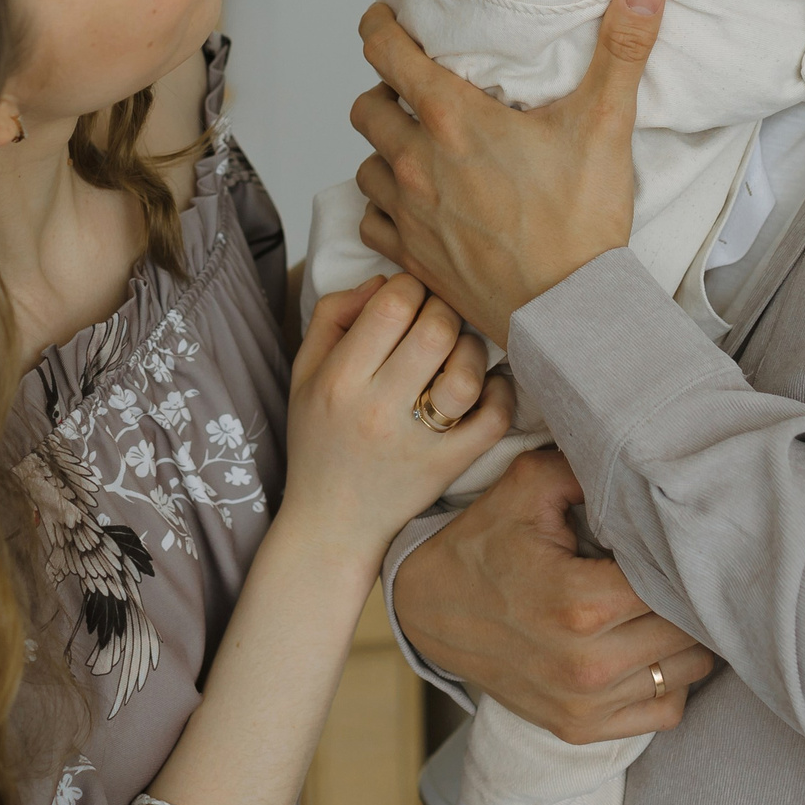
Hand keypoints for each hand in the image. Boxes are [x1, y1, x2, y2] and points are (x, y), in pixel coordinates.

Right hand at [281, 274, 514, 568]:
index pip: (392, 306)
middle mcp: (379, 410)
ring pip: (468, 373)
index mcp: (340, 380)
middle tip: (435, 321)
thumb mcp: (304, 372)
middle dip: (442, 311)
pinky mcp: (449, 467)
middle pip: (436, 330)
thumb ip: (334, 316)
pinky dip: (500, 392)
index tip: (407, 300)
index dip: (408, 288)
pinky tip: (484, 386)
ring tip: (456, 355)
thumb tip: (382, 281)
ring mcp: (419, 442)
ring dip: (470, 351)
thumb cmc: (319, 439)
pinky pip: (494, 418)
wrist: (331, 523)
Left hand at [351, 0, 665, 344]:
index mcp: (453, 118)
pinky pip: (371, 221)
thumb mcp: (605, 125)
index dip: (379, 27)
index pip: (384, 51)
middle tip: (414, 94)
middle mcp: (416, 161)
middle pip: (366, 107)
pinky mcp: (411, 256)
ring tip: (415, 151)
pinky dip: (384, 210)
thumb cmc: (581, 221)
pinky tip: (414, 207)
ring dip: (383, 152)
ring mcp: (408, 212)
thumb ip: (621, 50)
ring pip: (364, 164)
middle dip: (385, 93)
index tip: (386, 21)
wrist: (569, 310)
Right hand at [395, 450, 713, 743]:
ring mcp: (584, 703)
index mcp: (580, 602)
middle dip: (690, 594)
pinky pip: (665, 709)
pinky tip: (651, 644)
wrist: (429, 608)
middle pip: (689, 630)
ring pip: (688, 670)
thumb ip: (589, 468)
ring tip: (666, 602)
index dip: (685, 555)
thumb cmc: (484, 542)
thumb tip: (648, 465)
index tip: (677, 537)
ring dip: (688, 637)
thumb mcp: (528, 485)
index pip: (676, 583)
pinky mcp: (580, 728)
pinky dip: (670, 679)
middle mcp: (587, 663)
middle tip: (680, 565)